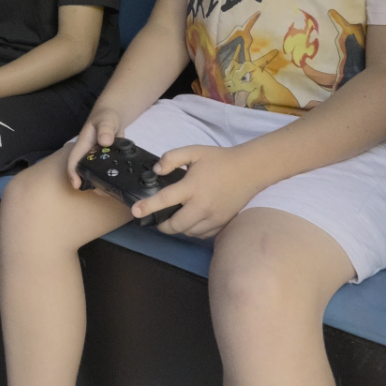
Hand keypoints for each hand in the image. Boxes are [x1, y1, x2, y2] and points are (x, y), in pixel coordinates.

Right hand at [66, 107, 121, 186]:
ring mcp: (97, 160)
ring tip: (114, 191)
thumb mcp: (106, 120)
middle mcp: (88, 155)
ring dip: (102, 184)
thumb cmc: (105, 117)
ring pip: (95, 175)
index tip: (77, 185)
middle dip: (91, 184)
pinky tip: (120, 185)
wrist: (112, 118)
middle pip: (84, 172)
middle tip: (104, 192)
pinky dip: (111, 179)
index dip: (73, 173)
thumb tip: (105, 141)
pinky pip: (106, 173)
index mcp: (83, 145)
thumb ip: (105, 128)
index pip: (74, 160)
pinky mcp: (106, 162)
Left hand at [132, 144, 261, 238]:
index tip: (135, 211)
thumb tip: (157, 170)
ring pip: (188, 232)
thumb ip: (172, 158)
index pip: (165, 199)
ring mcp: (213, 217)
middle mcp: (202, 206)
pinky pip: (201, 234)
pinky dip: (192, 230)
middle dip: (162, 225)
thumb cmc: (219, 160)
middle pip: (175, 225)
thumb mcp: (193, 151)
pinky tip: (190, 220)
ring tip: (174, 218)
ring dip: (177, 228)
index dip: (147, 206)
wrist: (249, 170)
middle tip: (158, 219)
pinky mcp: (221, 223)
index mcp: (192, 187)